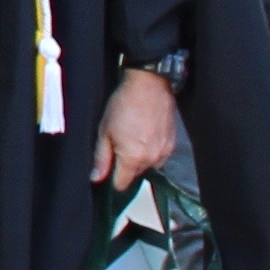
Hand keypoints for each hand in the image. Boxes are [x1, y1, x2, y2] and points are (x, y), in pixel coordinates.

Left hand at [92, 68, 177, 188]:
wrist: (149, 85)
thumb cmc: (124, 105)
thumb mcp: (104, 131)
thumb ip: (101, 158)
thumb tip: (96, 178)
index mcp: (133, 158)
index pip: (121, 184)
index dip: (111, 180)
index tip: (106, 171)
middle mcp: (153, 159)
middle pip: (135, 176)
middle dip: (124, 168)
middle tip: (116, 148)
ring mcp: (165, 152)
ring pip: (148, 167)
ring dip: (138, 161)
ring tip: (130, 140)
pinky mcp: (172, 144)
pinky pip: (159, 158)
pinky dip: (150, 153)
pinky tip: (143, 137)